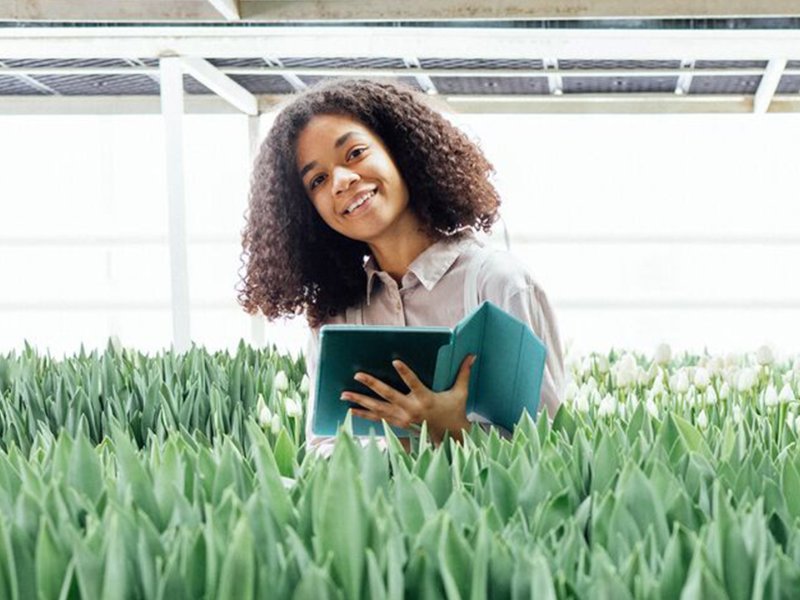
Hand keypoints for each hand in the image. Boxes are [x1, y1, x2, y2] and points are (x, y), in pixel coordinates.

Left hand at [340, 355, 476, 444]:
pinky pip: (377, 418)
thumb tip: (473, 355)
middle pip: (388, 395)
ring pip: (377, 408)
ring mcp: (402, 418)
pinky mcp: (397, 424)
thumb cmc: (454, 412)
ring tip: (344, 395)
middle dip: (372, 385)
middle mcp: (411, 409)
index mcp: (426, 399)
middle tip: (358, 375)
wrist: (450, 438)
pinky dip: (363, 415)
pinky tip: (350, 410)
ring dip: (360, 401)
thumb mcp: (460, 393)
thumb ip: (464, 373)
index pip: (414, 382)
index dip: (405, 372)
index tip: (395, 362)